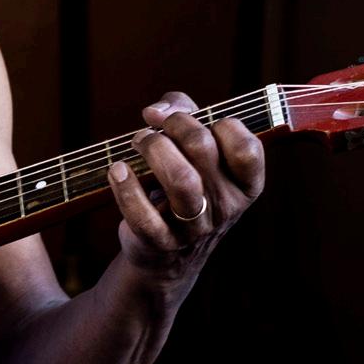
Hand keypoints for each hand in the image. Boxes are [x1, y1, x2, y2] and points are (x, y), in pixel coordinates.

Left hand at [105, 92, 264, 291]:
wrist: (165, 251)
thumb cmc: (184, 181)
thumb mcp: (194, 147)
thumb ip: (184, 111)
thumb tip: (156, 111)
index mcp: (245, 184)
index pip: (246, 146)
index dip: (216, 122)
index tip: (189, 119)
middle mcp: (227, 207)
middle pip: (203, 149)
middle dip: (173, 125)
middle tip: (154, 128)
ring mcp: (195, 228)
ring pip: (180, 180)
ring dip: (153, 148)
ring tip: (138, 142)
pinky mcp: (161, 243)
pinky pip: (143, 216)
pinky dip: (126, 187)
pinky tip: (117, 170)